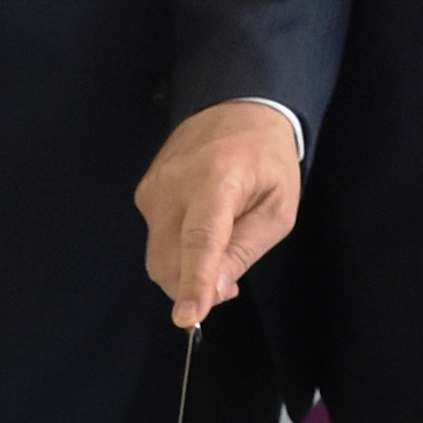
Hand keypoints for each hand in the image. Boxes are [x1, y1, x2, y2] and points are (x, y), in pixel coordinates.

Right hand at [137, 102, 301, 329]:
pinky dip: (176, 251)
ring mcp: (153, 186)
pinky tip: (200, 231)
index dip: (193, 281)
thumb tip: (213, 292)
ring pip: (157, 255)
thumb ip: (244, 250)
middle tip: (229, 282)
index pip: (199, 239)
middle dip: (192, 288)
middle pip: (167, 259)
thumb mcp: (277, 209)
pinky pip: (155, 239)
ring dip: (184, 270)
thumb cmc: (266, 158)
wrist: (237, 106)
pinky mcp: (144, 191)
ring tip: (220, 248)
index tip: (187, 316)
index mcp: (217, 180)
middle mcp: (175, 182)